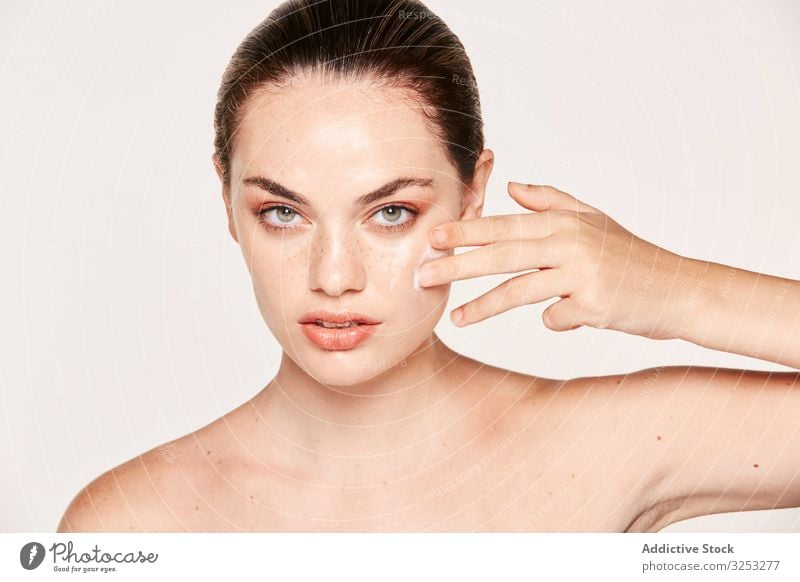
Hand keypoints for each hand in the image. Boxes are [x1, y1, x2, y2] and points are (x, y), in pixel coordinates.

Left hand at [415, 182, 696, 338]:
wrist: (680, 289)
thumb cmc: (631, 256)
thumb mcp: (594, 220)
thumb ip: (552, 202)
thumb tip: (512, 187)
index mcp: (565, 223)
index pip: (505, 225)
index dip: (467, 231)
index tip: (433, 237)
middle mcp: (571, 243)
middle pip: (503, 254)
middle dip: (458, 264)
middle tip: (423, 275)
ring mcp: (583, 273)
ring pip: (520, 288)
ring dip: (483, 306)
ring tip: (455, 319)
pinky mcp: (596, 304)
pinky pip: (557, 317)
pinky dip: (556, 320)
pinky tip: (564, 317)